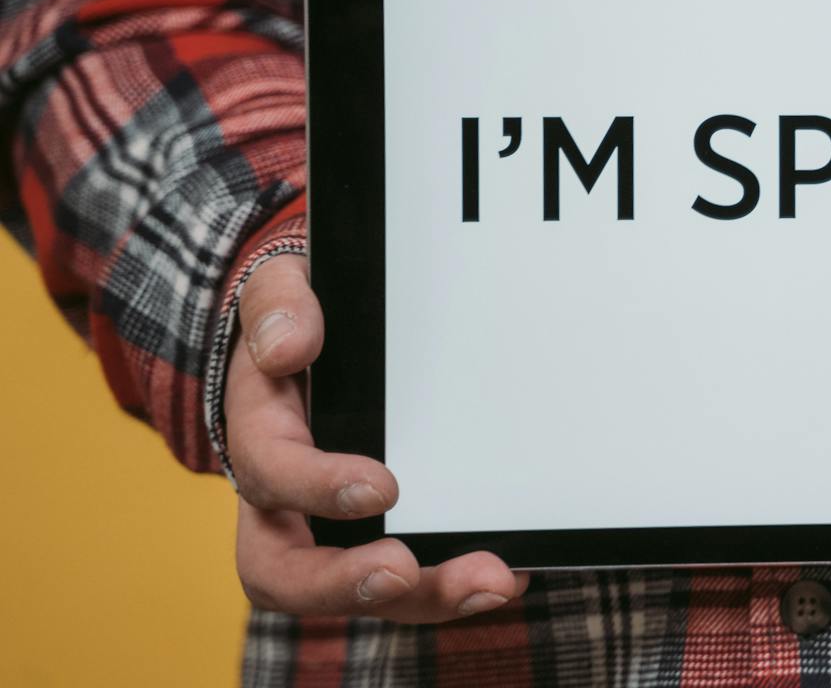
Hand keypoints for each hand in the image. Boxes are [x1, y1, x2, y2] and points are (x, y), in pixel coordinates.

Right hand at [225, 252, 528, 620]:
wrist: (319, 337)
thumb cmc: (302, 320)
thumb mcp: (282, 290)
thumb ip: (278, 308)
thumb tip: (288, 348)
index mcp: (261, 438)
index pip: (269, 476)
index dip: (315, 488)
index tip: (381, 485)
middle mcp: (286, 501)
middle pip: (291, 572)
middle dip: (351, 583)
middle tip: (409, 572)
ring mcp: (334, 526)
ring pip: (364, 587)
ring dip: (428, 595)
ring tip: (494, 580)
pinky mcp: (383, 534)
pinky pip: (415, 575)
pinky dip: (457, 581)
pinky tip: (514, 571)